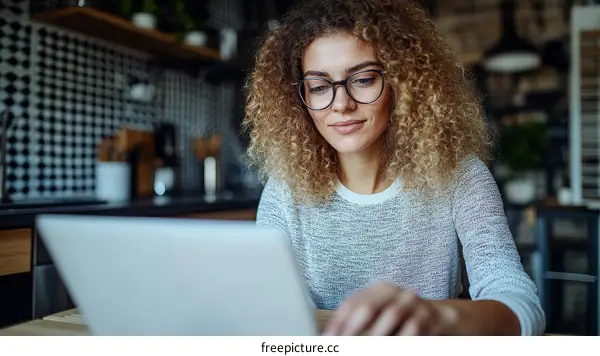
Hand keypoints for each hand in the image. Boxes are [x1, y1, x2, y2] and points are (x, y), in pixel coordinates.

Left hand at [323, 282, 457, 335]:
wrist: (442, 317)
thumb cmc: (404, 319)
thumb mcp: (382, 314)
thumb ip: (360, 321)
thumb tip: (334, 336)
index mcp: (380, 289)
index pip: (353, 302)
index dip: (339, 321)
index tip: (329, 338)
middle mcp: (396, 292)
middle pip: (369, 306)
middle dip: (353, 328)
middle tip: (343, 343)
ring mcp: (414, 303)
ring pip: (391, 315)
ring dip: (376, 334)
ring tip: (366, 346)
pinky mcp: (429, 317)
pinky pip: (411, 329)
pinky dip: (400, 339)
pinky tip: (392, 346)